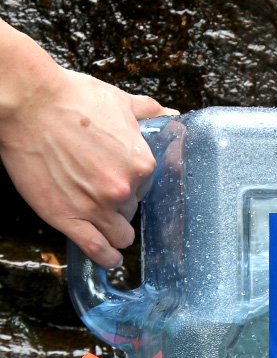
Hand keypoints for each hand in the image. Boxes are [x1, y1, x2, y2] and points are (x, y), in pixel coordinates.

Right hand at [0, 65, 176, 268]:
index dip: (132, 186)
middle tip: (101, 192)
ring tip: (109, 230)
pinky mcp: (67, 217)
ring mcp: (96, 206)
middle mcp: (123, 189)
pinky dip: (106, 257)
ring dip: (115, 232)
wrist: (29, 103)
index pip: (147, 188)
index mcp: (141, 164)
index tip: (120, 182)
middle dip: (120, 204)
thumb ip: (147, 111)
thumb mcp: (119, 101)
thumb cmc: (71, 98)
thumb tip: (167, 113)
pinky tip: (111, 258)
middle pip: (131, 210)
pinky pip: (96, 249)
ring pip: (120, 235)